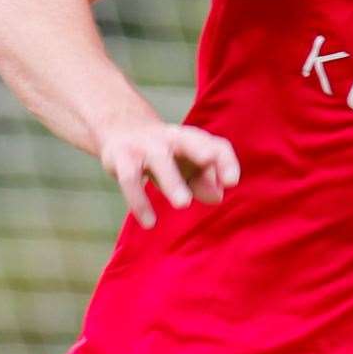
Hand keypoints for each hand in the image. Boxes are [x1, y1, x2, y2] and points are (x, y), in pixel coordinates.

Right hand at [96, 122, 240, 228]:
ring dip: (172, 180)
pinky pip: (130, 180)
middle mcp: (172, 138)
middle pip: (190, 140)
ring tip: (184, 203)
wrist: (121, 130)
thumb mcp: (186, 166)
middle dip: (201, 150)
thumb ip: (204, 180)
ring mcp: (145, 146)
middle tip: (209, 162)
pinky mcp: (121, 158)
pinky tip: (150, 223)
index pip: (216, 145)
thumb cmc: (165, 155)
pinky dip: (139, 201)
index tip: (232, 182)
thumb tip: (217, 196)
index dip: (226, 161)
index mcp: (193, 140)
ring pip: (160, 160)